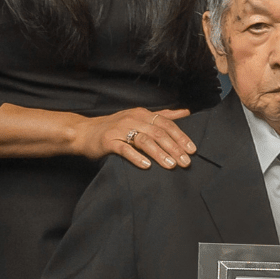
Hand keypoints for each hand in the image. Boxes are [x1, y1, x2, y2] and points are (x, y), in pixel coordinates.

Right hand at [74, 107, 195, 169]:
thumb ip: (163, 116)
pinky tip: (147, 166)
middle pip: (158, 133)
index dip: (180, 136)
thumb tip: (186, 112)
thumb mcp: (140, 118)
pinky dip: (136, 157)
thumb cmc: (116, 127)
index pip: (166, 123)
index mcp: (142, 114)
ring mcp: (120, 129)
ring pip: (144, 140)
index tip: (192, 150)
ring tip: (171, 165)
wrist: (86, 132)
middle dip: (174, 148)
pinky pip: (124, 149)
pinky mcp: (109, 141)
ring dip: (159, 154)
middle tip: (186, 162)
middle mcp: (132, 119)